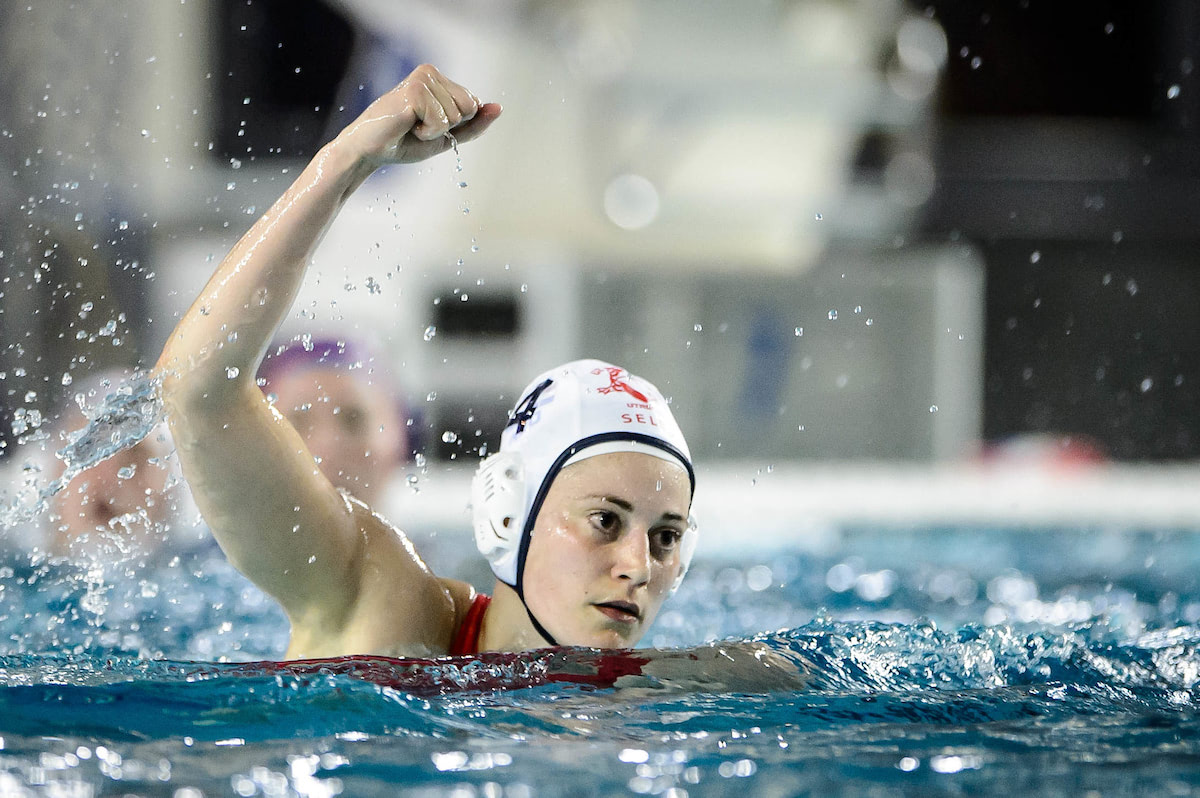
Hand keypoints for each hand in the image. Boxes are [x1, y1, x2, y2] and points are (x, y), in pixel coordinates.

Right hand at [335, 64, 501, 166]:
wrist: (370, 151)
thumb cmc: (404, 142)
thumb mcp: (447, 135)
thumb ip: (474, 124)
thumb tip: (498, 108)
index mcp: (438, 78)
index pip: (473, 104)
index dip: (456, 124)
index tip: (428, 125)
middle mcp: (430, 72)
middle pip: (469, 107)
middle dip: (449, 126)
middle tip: (419, 126)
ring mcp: (421, 79)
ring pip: (457, 114)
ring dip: (435, 130)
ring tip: (411, 126)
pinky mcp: (415, 91)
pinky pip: (442, 122)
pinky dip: (428, 133)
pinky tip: (407, 126)